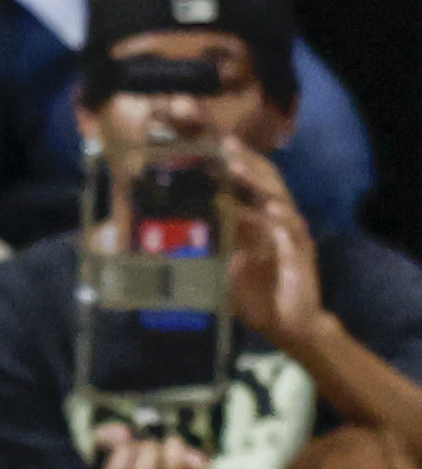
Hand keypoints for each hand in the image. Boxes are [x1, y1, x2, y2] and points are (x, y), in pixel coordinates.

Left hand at [215, 141, 325, 346]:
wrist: (288, 325)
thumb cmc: (253, 294)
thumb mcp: (221, 267)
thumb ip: (204, 249)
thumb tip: (165, 238)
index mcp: (260, 221)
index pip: (249, 183)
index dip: (235, 162)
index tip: (212, 143)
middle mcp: (277, 223)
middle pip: (266, 182)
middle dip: (246, 162)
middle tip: (225, 144)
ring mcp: (291, 237)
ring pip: (278, 201)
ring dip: (258, 183)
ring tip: (238, 167)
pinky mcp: (301, 256)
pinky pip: (293, 234)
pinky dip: (282, 220)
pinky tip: (272, 210)